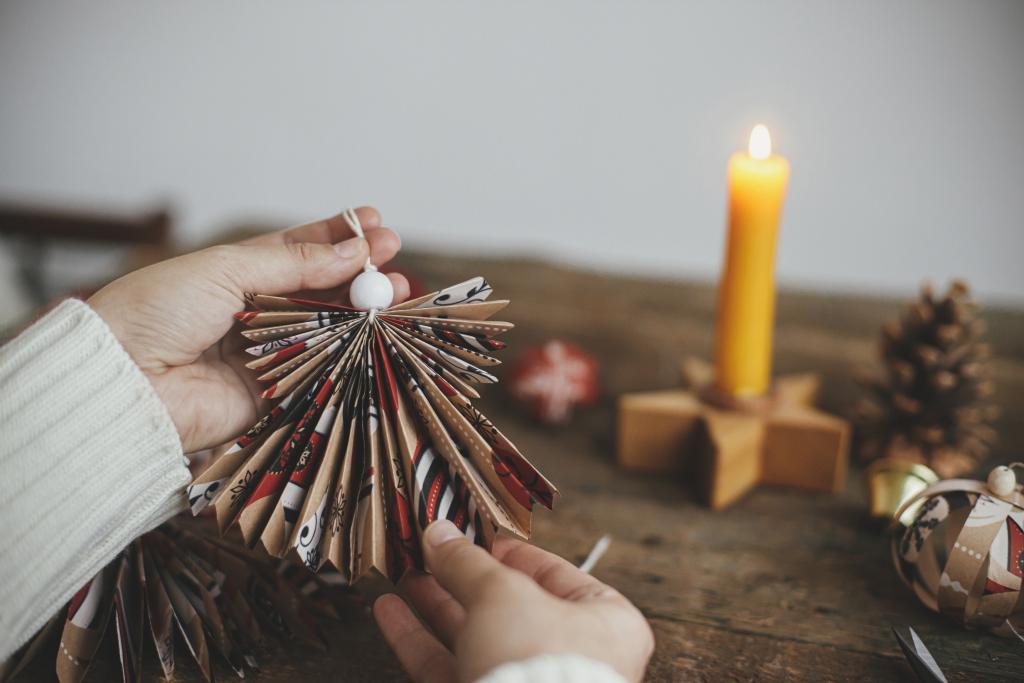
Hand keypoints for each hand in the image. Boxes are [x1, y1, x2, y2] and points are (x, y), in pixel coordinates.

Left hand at [88, 207, 407, 451]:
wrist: (122, 380)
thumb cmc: (158, 310)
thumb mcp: (227, 268)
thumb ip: (295, 264)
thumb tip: (354, 250)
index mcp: (239, 274)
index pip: (300, 251)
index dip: (339, 238)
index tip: (375, 224)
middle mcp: (257, 312)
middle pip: (322, 291)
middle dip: (360, 274)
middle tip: (395, 257)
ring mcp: (268, 353)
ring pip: (329, 330)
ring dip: (364, 312)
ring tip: (398, 291)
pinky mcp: (275, 395)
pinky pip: (321, 373)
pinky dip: (352, 356)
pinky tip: (379, 336)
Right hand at [373, 521, 653, 682]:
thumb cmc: (538, 663)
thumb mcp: (502, 593)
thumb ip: (467, 562)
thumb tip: (438, 532)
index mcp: (605, 624)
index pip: (557, 575)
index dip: (513, 552)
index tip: (476, 534)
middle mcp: (571, 659)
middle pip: (508, 607)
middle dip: (462, 577)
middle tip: (429, 550)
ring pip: (475, 638)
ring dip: (435, 604)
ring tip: (401, 572)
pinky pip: (450, 668)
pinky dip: (418, 640)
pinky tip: (387, 610)